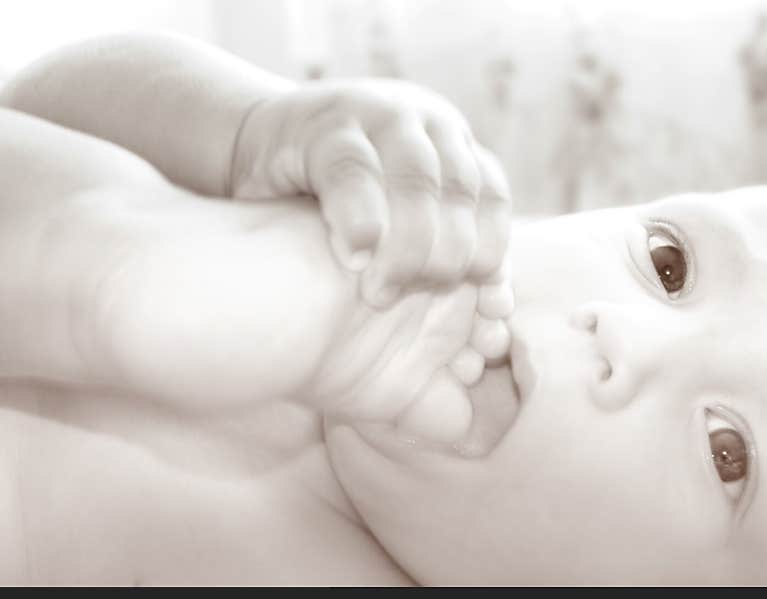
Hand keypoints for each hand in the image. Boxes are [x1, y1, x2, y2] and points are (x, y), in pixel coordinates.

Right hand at [229, 79, 511, 307]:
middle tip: (418, 296)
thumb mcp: (398, 218)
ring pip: (415, 179)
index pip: (492, 195)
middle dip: (447, 253)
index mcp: (450, 143)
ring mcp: (376, 115)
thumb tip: (500, 307)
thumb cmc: (336, 201)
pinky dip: (360, 218)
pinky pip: (352, 171)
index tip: (474, 294)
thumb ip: (445, 250)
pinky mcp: (324, 126)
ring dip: (408, 245)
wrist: (258, 149)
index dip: (491, 247)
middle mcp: (422, 123)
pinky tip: (356, 257)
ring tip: (381, 294)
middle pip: (459, 189)